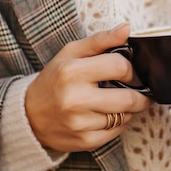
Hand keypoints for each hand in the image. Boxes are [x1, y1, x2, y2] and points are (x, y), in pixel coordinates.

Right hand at [25, 23, 151, 151]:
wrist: (29, 115)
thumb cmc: (55, 80)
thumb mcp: (71, 53)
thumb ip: (100, 40)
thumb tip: (126, 28)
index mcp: (72, 72)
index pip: (120, 67)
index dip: (130, 69)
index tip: (128, 73)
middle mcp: (75, 99)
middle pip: (129, 99)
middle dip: (141, 95)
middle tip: (141, 92)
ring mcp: (80, 123)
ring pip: (125, 117)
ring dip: (128, 110)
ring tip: (118, 103)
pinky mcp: (84, 141)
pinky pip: (116, 132)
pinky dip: (118, 124)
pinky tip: (107, 116)